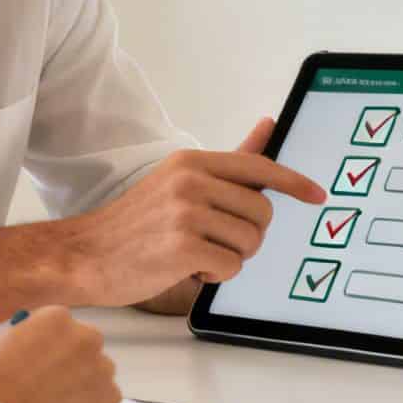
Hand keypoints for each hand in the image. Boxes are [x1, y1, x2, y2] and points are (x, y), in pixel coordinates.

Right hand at [0, 306, 119, 402]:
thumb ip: (12, 338)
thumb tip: (12, 345)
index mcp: (58, 318)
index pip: (63, 329)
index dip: (50, 347)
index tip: (41, 363)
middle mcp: (87, 338)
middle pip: (87, 349)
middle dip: (73, 365)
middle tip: (50, 386)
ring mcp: (102, 372)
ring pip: (99, 378)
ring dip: (84, 389)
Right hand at [64, 117, 324, 307]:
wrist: (84, 255)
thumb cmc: (135, 223)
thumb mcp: (180, 181)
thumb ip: (231, 159)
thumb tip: (269, 125)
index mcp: (192, 161)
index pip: (258, 167)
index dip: (294, 182)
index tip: (318, 195)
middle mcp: (190, 181)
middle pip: (262, 213)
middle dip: (249, 235)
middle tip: (218, 242)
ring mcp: (185, 213)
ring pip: (250, 242)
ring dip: (231, 258)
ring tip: (196, 255)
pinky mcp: (182, 247)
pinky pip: (231, 267)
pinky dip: (215, 276)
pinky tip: (188, 269)